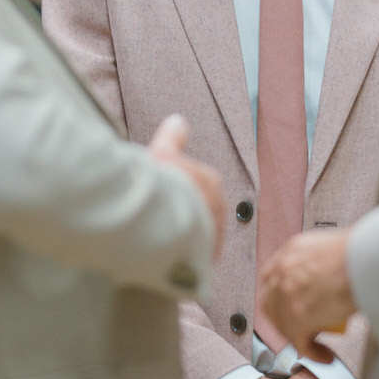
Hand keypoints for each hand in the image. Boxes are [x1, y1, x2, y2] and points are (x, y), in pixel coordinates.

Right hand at [149, 114, 225, 258]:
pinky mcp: (206, 258)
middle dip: (186, 213)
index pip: (199, 183)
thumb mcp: (161, 153)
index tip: (165, 194)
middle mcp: (218, 208)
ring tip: (162, 240)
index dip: (181, 188)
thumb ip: (171, 137)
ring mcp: (214, 234)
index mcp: (210, 181)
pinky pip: (196, 257)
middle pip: (201, 209)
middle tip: (161, 217)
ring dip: (186, 236)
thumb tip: (179, 120)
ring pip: (200, 234)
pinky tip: (166, 257)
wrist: (161, 222)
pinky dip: (184, 257)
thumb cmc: (161, 185)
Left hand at [260, 228, 357, 359]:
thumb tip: (330, 282)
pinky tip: (325, 356)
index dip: (277, 295)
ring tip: (318, 344)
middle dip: (282, 319)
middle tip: (301, 329)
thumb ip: (322, 264)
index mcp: (292, 251)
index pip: (272, 277)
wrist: (372, 259)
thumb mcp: (333, 248)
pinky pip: (300, 343)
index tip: (287, 305)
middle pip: (271, 303)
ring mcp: (288, 294)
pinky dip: (312, 353)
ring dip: (298, 338)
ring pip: (283, 325)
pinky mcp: (299, 317)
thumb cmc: (364, 252)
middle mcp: (284, 270)